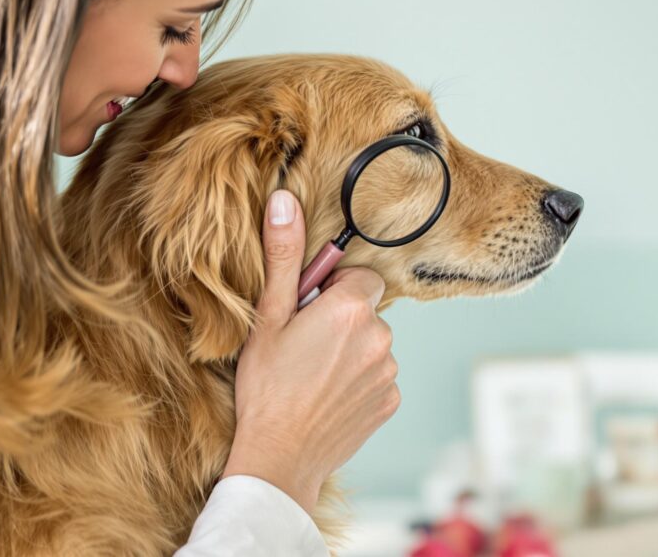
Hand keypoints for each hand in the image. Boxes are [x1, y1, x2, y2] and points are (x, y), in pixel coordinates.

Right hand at [220, 189, 399, 513]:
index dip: (332, 290)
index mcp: (351, 308)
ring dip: (350, 350)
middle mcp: (381, 336)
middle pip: (366, 309)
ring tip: (313, 374)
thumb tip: (284, 199)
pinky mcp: (391, 401)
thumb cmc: (267, 386)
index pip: (360, 276)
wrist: (279, 458)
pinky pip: (378, 375)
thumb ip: (284, 255)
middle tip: (304, 344)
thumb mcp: (268, 316)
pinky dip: (358, 380)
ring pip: (372, 343)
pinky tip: (328, 395)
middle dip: (341, 319)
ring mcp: (389, 372)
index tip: (308, 311)